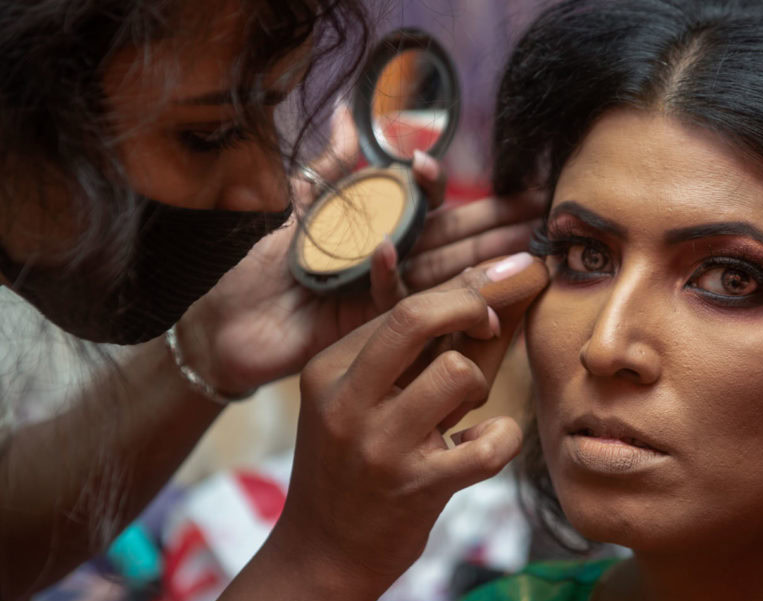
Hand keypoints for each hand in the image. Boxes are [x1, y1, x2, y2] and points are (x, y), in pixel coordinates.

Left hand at [177, 105, 543, 394]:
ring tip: (528, 249)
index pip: (426, 206)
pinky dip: (408, 281)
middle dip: (496, 227)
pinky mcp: (365, 325)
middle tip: (541, 216)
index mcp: (373, 227)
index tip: (481, 177)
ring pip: (440, 273)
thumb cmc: (252, 263)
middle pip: (449, 240)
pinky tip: (436, 267)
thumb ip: (330, 166)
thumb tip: (346, 113)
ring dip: (482, 260)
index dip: (455, 191)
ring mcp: (379, 295)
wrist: (220, 322)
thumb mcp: (293, 204)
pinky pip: (393, 301)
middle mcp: (385, 261)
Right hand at [275, 256, 548, 580]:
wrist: (323, 554)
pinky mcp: (415, 489)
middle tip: (494, 321)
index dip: (465, 289)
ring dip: (480, 385)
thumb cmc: (352, 463)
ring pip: (459, 373)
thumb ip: (408, 342)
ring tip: (466, 409)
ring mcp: (380, 446)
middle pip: (419, 317)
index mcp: (329, 369)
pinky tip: (486, 442)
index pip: (404, 305)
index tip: (501, 285)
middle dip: (475, 305)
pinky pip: (488, 444)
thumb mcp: (359, 395)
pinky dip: (502, 437)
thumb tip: (478, 278)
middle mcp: (347, 402)